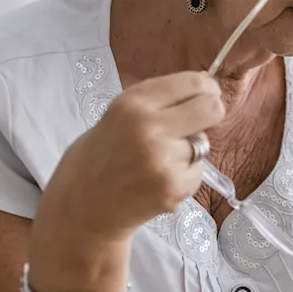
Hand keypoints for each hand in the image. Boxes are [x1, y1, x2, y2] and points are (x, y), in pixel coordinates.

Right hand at [39, 71, 225, 245]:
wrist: (80, 208)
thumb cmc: (100, 156)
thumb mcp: (119, 115)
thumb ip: (158, 102)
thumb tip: (205, 89)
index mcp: (132, 104)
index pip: (192, 82)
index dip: (207, 88)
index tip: (208, 94)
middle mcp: (148, 127)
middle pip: (211, 108)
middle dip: (212, 114)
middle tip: (199, 124)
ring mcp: (162, 159)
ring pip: (203, 144)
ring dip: (189, 152)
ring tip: (157, 163)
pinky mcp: (172, 187)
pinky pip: (196, 172)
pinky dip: (183, 177)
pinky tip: (156, 183)